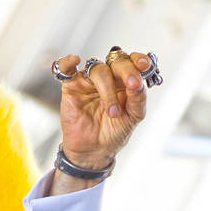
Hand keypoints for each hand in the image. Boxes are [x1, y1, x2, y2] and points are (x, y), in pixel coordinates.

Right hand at [55, 50, 152, 169]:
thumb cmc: (114, 132)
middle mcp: (109, 77)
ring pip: (98, 69)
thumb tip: (138, 82)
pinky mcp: (71, 86)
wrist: (94, 151)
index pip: (133, 62)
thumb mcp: (133, 117)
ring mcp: (89, 81)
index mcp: (125, 81)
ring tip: (112, 112)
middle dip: (126, 71)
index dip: (139, 59)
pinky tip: (75, 61)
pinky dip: (68, 62)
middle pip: (117, 61)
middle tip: (132, 84)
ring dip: (107, 89)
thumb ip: (138, 98)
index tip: (145, 65)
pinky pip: (66, 69)